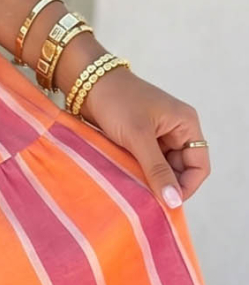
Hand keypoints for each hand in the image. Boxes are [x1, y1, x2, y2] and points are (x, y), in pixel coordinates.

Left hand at [75, 65, 208, 209]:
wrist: (87, 82)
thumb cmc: (116, 101)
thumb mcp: (138, 137)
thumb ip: (157, 169)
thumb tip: (174, 202)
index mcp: (186, 124)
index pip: (198, 166)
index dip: (186, 186)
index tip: (167, 203)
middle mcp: (177, 130)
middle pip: (181, 169)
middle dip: (167, 184)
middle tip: (148, 200)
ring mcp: (159, 134)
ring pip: (162, 168)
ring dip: (151, 179)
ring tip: (137, 191)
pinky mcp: (141, 138)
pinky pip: (147, 162)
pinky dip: (140, 172)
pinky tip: (129, 181)